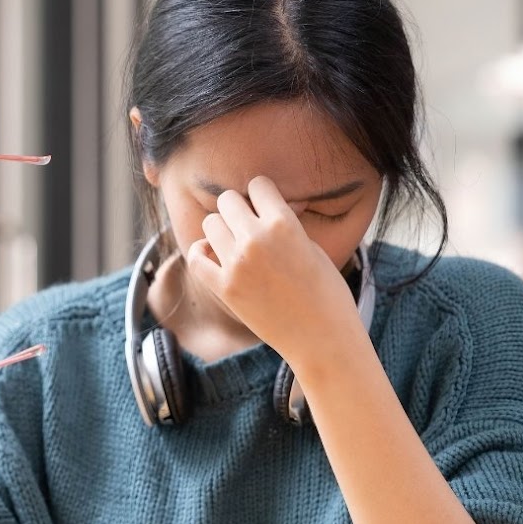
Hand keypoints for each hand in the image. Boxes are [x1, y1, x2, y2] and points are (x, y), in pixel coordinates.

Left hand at [184, 176, 363, 366]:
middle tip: (249, 225)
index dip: (263, 194)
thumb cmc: (327, 293)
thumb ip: (288, 225)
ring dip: (221, 229)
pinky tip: (213, 255)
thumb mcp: (314, 248)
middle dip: (238, 208)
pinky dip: (201, 252)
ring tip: (234, 242)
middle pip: (228, 200)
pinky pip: (195, 257)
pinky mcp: (223, 288)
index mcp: (284, 224)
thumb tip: (277, 204)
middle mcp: (256, 239)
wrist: (322, 339)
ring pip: (210, 223)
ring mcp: (236, 264)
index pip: (258, 185)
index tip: (266, 207)